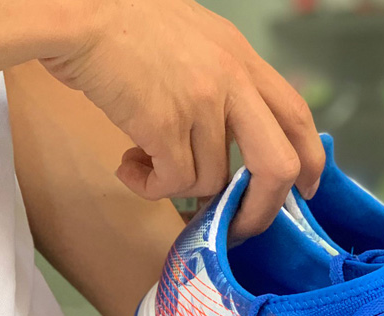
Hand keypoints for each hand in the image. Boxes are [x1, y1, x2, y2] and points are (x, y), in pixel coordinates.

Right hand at [42, 0, 323, 237]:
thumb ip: (227, 85)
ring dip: (177, 186)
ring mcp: (200, 104)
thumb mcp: (198, 41)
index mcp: (242, 60)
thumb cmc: (126, 24)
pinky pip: (173, 183)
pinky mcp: (164, 125)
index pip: (296, 117)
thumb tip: (235, 141)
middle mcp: (231, 81)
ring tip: (143, 161)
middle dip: (262, 209)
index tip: (305, 190)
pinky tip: (129, 166)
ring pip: (210, 181)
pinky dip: (149, 187)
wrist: (73, 11)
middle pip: (277, 166)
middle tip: (239, 226)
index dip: (310, 161)